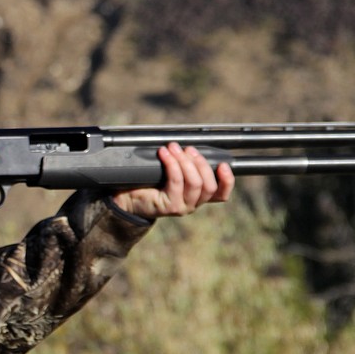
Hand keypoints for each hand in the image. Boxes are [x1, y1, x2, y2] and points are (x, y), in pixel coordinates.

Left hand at [111, 142, 233, 218]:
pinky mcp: (169, 206)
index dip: (227, 180)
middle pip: (208, 185)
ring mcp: (182, 207)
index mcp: (197, 196)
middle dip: (201, 163)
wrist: (127, 197)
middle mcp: (193, 203)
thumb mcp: (172, 172)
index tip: (223, 164)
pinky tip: (164, 154)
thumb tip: (190, 146)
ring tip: (174, 148)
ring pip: (194, 183)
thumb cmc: (149, 181)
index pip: (221, 194)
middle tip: (188, 149)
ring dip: (185, 162)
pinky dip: (172, 164)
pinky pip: (175, 182)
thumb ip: (185, 164)